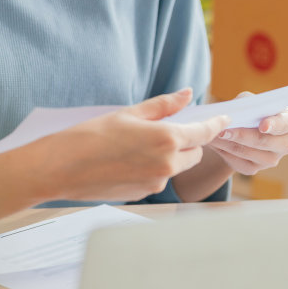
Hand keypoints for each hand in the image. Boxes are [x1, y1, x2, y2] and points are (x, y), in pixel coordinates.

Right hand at [40, 89, 228, 201]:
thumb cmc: (92, 135)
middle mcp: (167, 164)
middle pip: (194, 153)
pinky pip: (159, 178)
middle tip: (168, 128)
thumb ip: (164, 105)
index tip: (224, 119)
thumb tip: (188, 94)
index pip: (204, 132)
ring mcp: (157, 182)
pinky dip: (153, 168)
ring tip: (138, 145)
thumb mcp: (129, 113)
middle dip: (189, 141)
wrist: (63, 168)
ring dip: (170, 155)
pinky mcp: (144, 194)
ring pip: (177, 166)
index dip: (216, 125)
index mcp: (166, 139)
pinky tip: (127, 160)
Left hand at [207, 94, 287, 175]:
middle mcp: (285, 144)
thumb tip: (233, 113)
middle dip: (241, 135)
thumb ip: (245, 103)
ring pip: (246, 152)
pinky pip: (237, 162)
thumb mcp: (249, 101)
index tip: (262, 125)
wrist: (243, 128)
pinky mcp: (254, 169)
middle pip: (263, 141)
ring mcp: (271, 159)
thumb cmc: (250, 110)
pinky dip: (223, 151)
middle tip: (222, 130)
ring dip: (227, 143)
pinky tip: (213, 142)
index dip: (274, 125)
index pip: (285, 124)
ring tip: (211, 134)